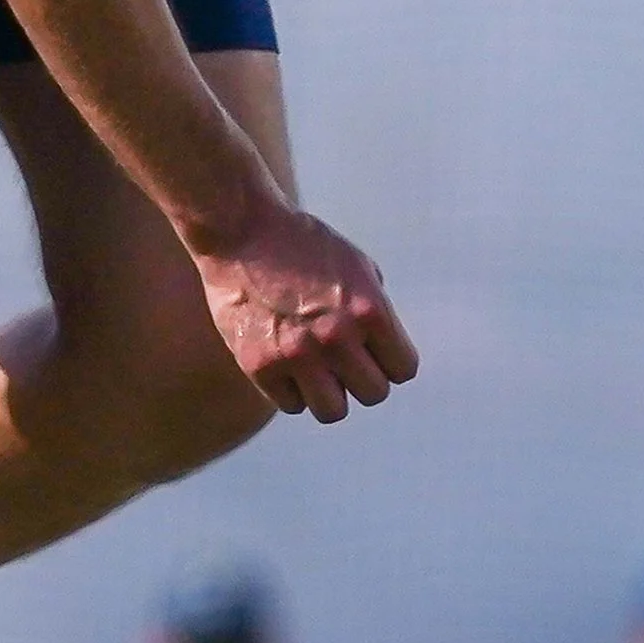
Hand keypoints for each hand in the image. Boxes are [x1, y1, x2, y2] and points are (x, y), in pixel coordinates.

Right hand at [191, 197, 417, 422]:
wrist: (240, 231)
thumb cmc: (299, 243)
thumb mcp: (355, 265)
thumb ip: (373, 307)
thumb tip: (381, 345)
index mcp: (369, 310)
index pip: (403, 369)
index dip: (389, 361)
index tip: (372, 352)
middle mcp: (337, 338)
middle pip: (374, 393)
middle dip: (361, 377)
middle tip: (342, 360)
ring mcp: (298, 355)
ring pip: (333, 411)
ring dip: (328, 393)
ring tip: (315, 371)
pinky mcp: (261, 366)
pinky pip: (291, 405)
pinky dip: (290, 390)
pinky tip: (284, 365)